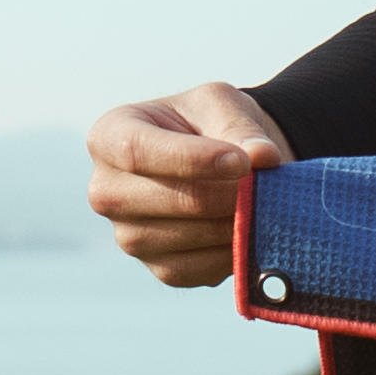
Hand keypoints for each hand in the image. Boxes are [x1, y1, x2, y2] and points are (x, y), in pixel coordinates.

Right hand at [86, 83, 287, 290]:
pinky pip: (199, 269)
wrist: (219, 162)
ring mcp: (128, 235)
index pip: (137, 152)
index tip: (242, 162)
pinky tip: (251, 229)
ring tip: (265, 202)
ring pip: (189, 237)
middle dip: (228, 194)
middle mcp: (106, 191)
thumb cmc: (209, 124)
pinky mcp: (159, 268)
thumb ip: (240, 128)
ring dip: (236, 223)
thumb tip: (264, 157)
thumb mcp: (221, 105)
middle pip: (171, 200)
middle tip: (268, 185)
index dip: (192, 159)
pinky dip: (233, 252)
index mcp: (109, 137)